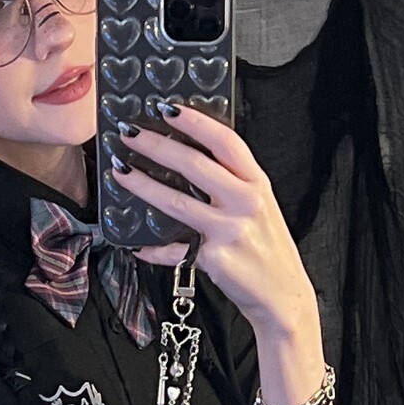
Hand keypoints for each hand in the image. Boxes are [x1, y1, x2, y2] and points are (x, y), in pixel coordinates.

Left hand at [109, 104, 315, 333]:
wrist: (283, 297)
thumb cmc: (266, 249)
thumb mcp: (260, 208)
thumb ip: (232, 183)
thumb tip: (188, 159)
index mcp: (257, 184)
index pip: (226, 142)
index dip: (195, 121)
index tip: (167, 107)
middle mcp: (246, 203)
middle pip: (194, 164)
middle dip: (156, 145)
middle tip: (129, 133)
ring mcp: (229, 231)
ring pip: (175, 202)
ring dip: (142, 185)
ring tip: (120, 172)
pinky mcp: (214, 259)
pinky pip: (174, 249)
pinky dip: (152, 248)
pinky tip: (136, 244)